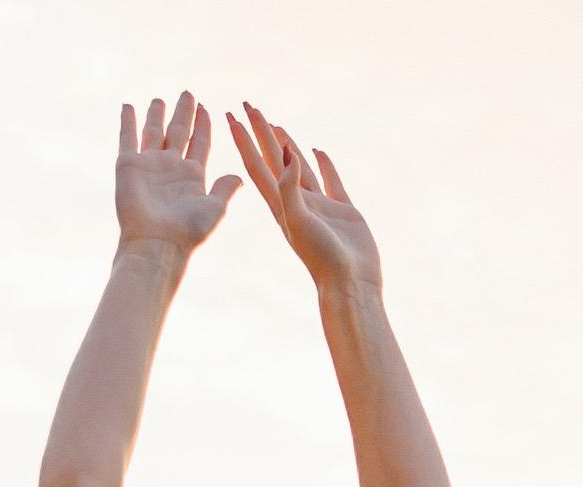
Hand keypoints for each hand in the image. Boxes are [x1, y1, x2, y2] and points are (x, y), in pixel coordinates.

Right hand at [115, 93, 240, 255]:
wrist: (157, 242)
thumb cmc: (188, 231)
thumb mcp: (214, 208)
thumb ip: (224, 189)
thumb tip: (240, 176)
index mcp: (192, 176)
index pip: (199, 142)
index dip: (203, 125)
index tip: (206, 108)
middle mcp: (171, 167)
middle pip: (179, 132)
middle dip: (184, 113)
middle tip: (188, 93)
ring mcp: (149, 164)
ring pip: (153, 131)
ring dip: (156, 115)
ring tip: (160, 99)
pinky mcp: (128, 165)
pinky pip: (128, 137)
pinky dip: (127, 122)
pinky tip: (128, 106)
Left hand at [228, 103, 381, 291]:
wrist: (351, 283)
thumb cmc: (322, 258)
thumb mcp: (299, 221)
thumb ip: (290, 189)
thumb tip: (285, 155)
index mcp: (280, 204)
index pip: (256, 165)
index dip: (243, 140)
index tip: (232, 117)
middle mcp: (296, 202)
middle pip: (273, 160)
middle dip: (260, 133)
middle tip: (248, 107)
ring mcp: (319, 206)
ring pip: (299, 168)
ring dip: (287, 146)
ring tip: (275, 125)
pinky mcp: (342, 210)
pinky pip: (330, 180)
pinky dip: (324, 164)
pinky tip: (318, 151)